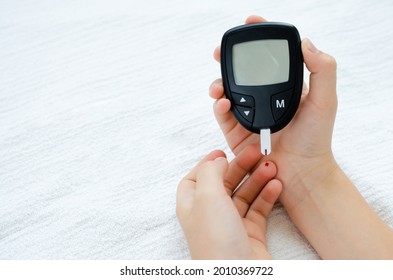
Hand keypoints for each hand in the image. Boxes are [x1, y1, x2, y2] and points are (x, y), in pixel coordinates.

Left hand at [176, 145, 281, 258]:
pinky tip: (276, 185)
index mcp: (192, 205)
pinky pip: (259, 210)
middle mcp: (210, 215)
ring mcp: (230, 225)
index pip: (195, 178)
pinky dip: (267, 196)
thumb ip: (210, 173)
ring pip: (244, 195)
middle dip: (240, 167)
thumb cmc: (216, 241)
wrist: (239, 276)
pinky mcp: (250, 235)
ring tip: (271, 167)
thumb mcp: (207, 197)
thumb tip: (216, 160)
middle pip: (223, 183)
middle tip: (257, 154)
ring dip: (257, 179)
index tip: (224, 152)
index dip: (208, 164)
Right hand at [210, 15, 337, 208]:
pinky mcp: (236, 130)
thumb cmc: (316, 140)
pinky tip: (222, 102)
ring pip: (228, 90)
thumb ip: (322, 69)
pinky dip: (219, 105)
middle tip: (221, 52)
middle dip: (230, 59)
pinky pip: (222, 113)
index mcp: (285, 86)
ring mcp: (249, 112)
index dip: (260, 39)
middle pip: (243, 71)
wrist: (300, 172)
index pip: (270, 57)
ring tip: (218, 85)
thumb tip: (306, 42)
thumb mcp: (326, 101)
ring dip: (219, 82)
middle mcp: (265, 96)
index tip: (251, 24)